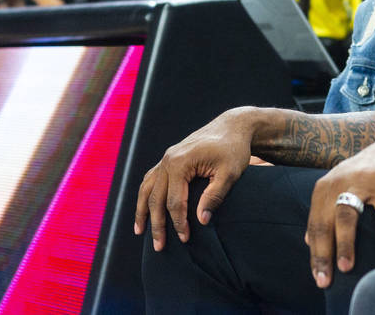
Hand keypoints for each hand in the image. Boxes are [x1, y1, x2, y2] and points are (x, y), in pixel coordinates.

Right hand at [134, 109, 255, 250]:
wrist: (233, 127)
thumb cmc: (234, 150)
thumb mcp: (230, 173)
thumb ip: (214, 197)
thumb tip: (201, 221)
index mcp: (180, 163)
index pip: (174, 201)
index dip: (178, 223)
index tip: (185, 239)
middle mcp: (168, 160)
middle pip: (155, 198)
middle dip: (157, 224)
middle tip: (159, 247)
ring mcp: (167, 158)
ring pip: (146, 188)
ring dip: (142, 210)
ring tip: (140, 231)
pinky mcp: (170, 158)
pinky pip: (151, 178)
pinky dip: (146, 194)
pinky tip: (145, 207)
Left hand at [305, 128, 374, 287]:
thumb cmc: (369, 176)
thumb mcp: (342, 189)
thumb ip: (325, 212)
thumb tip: (307, 241)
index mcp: (325, 188)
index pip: (316, 226)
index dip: (316, 254)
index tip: (318, 278)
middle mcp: (339, 182)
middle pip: (326, 222)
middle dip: (324, 253)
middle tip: (325, 281)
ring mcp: (362, 181)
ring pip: (348, 215)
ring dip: (346, 243)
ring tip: (347, 267)